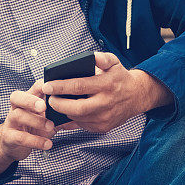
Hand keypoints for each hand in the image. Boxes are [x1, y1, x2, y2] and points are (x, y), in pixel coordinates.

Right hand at [0, 79, 57, 175]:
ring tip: (50, 126)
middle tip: (44, 106)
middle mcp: (17, 108)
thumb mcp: (47, 121)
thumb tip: (82, 119)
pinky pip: (20, 137)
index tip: (55, 88)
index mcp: (28, 100)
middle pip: (17, 97)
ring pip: (18, 115)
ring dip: (36, 120)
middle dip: (31, 100)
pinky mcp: (9, 137)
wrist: (13, 146)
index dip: (43, 85)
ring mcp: (11, 122)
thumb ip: (61, 118)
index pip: (34, 87)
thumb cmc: (33, 129)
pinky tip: (47, 144)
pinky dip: (35, 141)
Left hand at [43, 52, 172, 133]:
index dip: (60, 87)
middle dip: (58, 104)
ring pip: (77, 118)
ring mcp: (105, 117)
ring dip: (64, 112)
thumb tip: (92, 56)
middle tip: (49, 99)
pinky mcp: (103, 127)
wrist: (136, 95)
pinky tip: (66, 112)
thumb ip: (102, 58)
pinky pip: (82, 125)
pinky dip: (72, 119)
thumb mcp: (114, 62)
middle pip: (76, 108)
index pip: (79, 86)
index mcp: (106, 84)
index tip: (47, 85)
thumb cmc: (120, 77)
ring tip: (55, 104)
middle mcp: (106, 103)